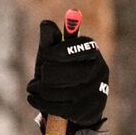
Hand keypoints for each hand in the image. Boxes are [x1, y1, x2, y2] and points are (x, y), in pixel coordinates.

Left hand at [26, 19, 109, 134]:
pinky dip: (38, 102)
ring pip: (53, 91)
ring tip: (37, 88)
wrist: (71, 106)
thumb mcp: (52, 56)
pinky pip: (54, 107)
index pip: (70, 48)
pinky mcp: (88, 110)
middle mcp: (99, 69)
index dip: (52, 53)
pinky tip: (35, 98)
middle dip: (44, 74)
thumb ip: (49, 40)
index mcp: (92, 51)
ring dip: (38, 89)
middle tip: (41, 76)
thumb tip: (46, 24)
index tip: (45, 56)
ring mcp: (95, 91)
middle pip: (56, 72)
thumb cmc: (59, 74)